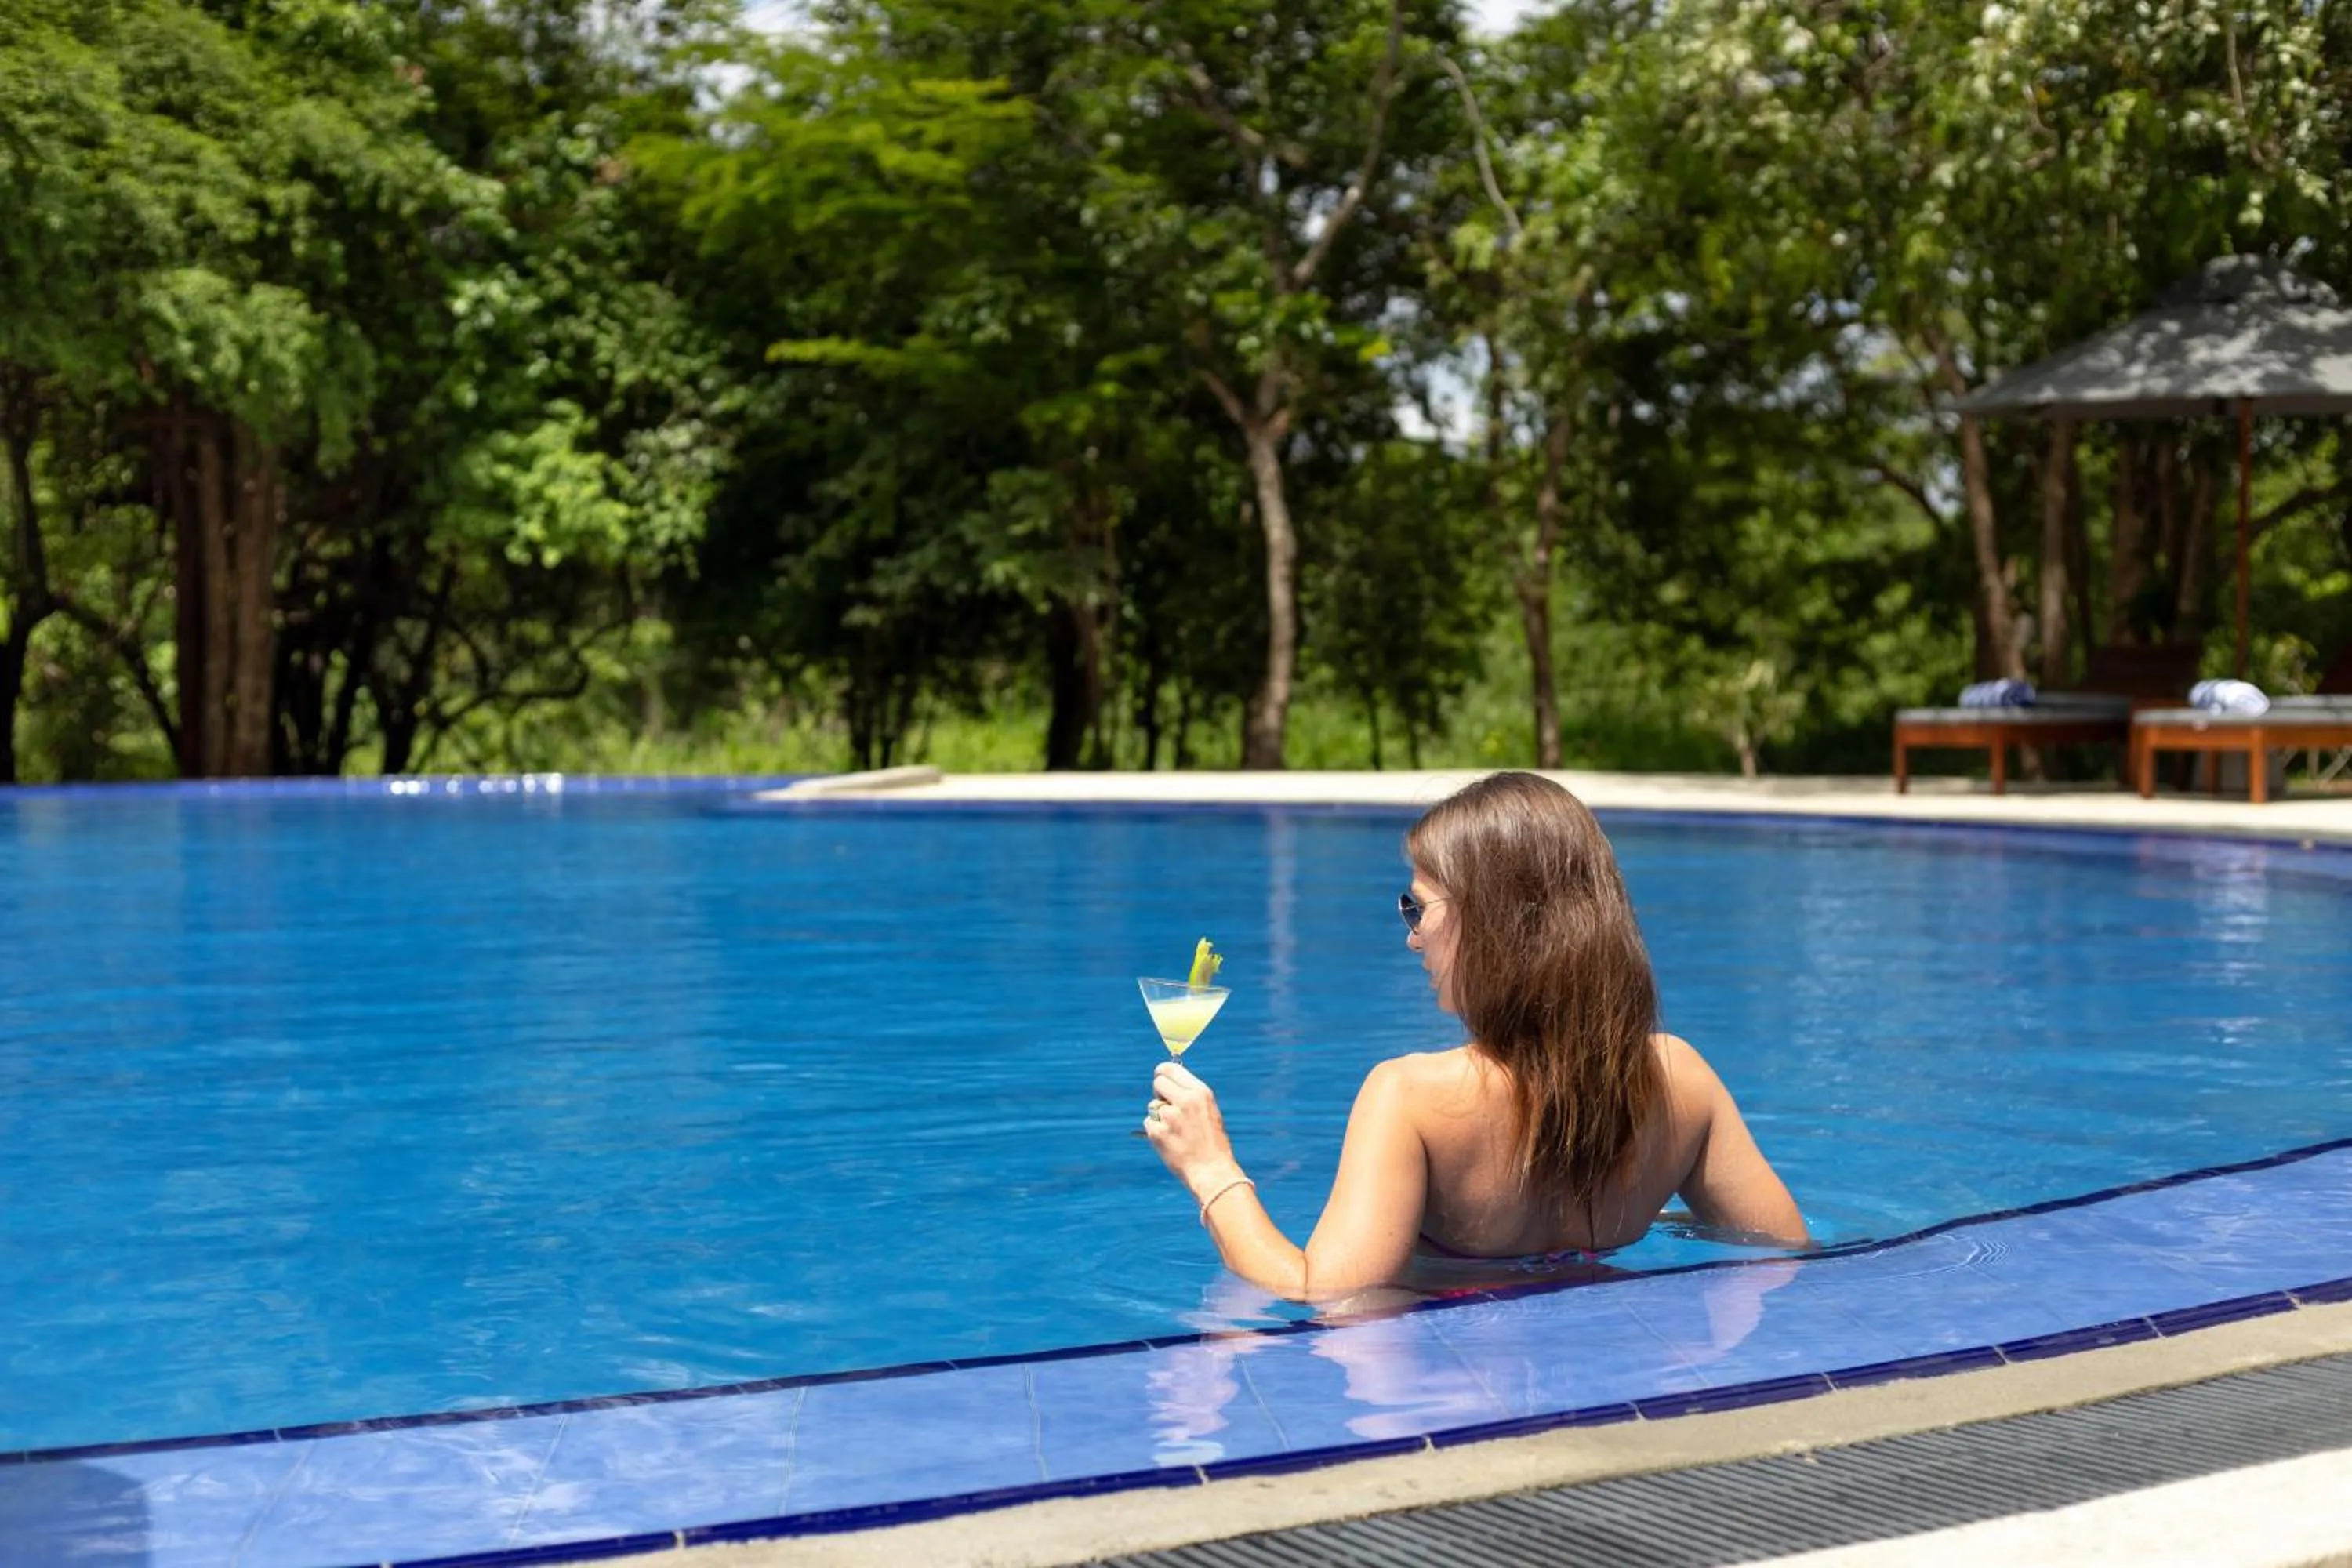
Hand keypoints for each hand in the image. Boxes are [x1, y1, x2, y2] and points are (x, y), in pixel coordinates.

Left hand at [1144, 1059, 1238, 1192]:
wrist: (1212, 1171)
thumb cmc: (1212, 1142)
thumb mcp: (1208, 1111)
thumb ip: (1190, 1095)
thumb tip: (1168, 1081)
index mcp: (1200, 1093)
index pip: (1171, 1069)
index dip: (1162, 1073)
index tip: (1161, 1078)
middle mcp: (1185, 1101)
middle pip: (1158, 1083)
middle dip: (1159, 1093)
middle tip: (1166, 1106)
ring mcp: (1170, 1117)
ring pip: (1153, 1106)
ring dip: (1159, 1116)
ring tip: (1177, 1132)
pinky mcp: (1158, 1133)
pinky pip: (1149, 1124)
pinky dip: (1156, 1132)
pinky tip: (1171, 1142)